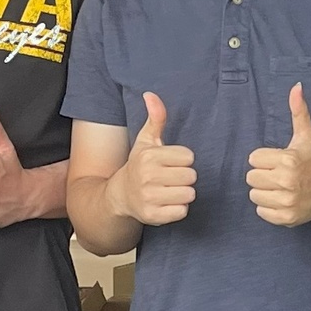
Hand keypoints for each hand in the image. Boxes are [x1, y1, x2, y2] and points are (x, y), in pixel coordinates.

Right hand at [110, 92, 196, 225]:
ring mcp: (149, 197)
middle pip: (191, 176)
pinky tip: (167, 203)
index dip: (182, 160)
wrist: (120, 195)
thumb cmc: (139, 165)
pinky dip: (178, 209)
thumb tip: (150, 94)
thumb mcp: (146, 140)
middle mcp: (148, 176)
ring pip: (189, 194)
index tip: (170, 163)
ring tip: (169, 190)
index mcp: (149, 156)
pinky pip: (182, 211)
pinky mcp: (153, 216)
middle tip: (170, 178)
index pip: (188, 157)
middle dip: (184, 177)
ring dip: (183, 193)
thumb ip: (155, 118)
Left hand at [249, 83, 310, 226]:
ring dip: (264, 191)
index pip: (253, 159)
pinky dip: (268, 207)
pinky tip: (282, 199)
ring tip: (280, 187)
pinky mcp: (286, 218)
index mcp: (288, 160)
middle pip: (251, 177)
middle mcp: (287, 182)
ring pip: (254, 195)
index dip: (264, 159)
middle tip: (279, 174)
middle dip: (263, 174)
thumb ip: (298, 111)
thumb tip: (296, 87)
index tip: (279, 161)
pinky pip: (261, 212)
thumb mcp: (306, 135)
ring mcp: (286, 202)